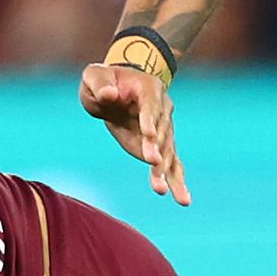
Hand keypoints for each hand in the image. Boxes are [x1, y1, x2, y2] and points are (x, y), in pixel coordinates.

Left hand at [80, 62, 190, 205]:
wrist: (114, 89)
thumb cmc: (103, 81)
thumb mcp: (94, 76)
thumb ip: (100, 83)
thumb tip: (110, 94)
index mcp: (149, 89)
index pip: (151, 106)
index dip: (149, 119)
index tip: (148, 134)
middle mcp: (162, 109)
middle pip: (162, 131)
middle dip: (157, 147)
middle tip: (153, 162)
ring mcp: (164, 130)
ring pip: (168, 151)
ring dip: (164, 170)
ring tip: (161, 189)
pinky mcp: (159, 147)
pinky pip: (171, 164)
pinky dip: (175, 181)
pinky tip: (182, 199)